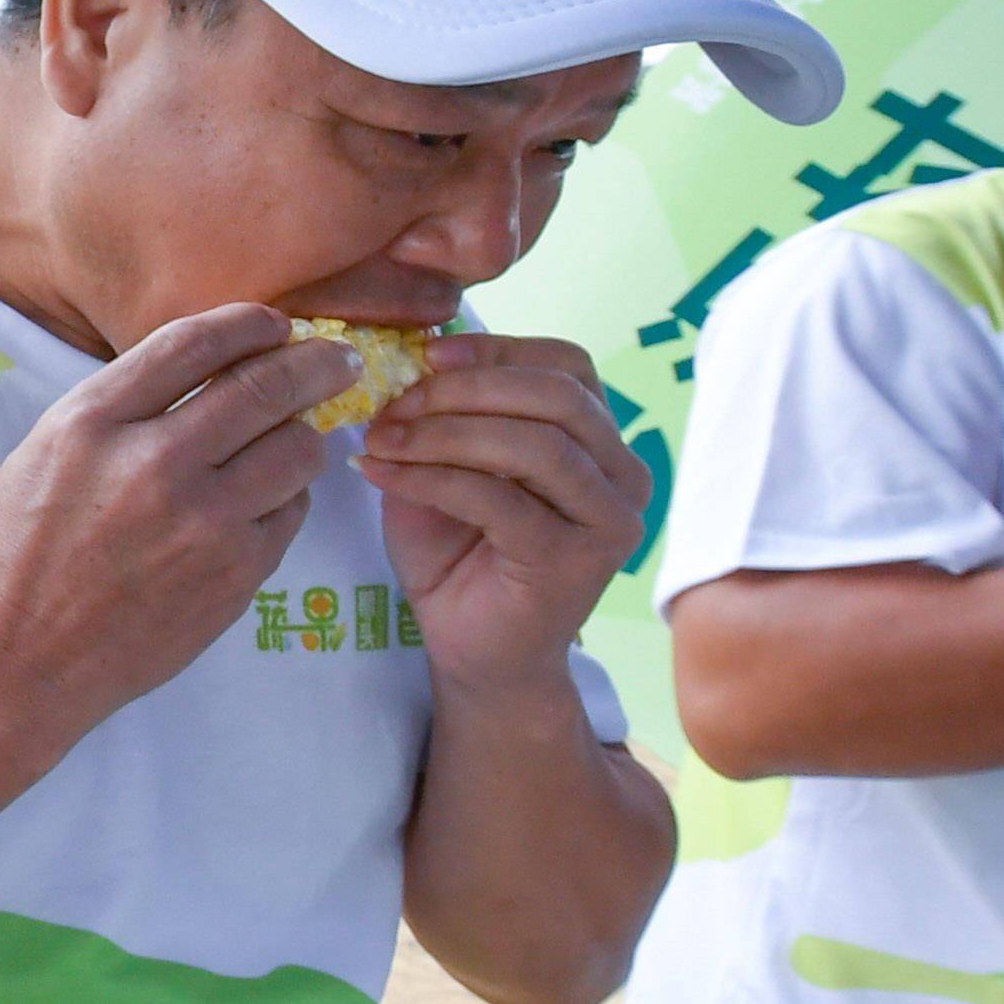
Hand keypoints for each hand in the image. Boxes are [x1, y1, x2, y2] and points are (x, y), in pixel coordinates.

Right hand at [0, 307, 344, 750]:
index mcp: (94, 423)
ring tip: (297, 433)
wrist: (21, 656)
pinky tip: (266, 496)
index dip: (248, 322)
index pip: (193, 344)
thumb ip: (124, 402)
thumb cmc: (26, 549)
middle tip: (339, 359)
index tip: (274, 321)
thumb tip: (215, 363)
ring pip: (297, 449)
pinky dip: (286, 495)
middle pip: (264, 387)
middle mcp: (153, 465)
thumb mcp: (49, 449)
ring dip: (305, 432)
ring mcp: (202, 524)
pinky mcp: (235, 576)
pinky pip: (290, 512)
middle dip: (316, 363)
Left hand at [360, 332, 647, 685]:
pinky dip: (430, 478)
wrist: (473, 653)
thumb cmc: (460, 555)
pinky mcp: (574, 562)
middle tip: (395, 403)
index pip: (568, 367)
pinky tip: (381, 474)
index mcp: (601, 442)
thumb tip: (416, 354)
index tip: (426, 354)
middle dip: (465, 389)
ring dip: (444, 432)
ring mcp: (608, 522)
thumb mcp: (448, 465)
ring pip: (534, 445)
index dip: (498, 350)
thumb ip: (449, 413)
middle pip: (557, 398)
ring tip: (383, 438)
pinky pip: (498, 500)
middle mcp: (623, 477)